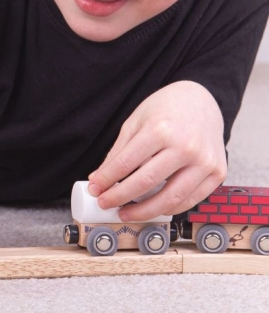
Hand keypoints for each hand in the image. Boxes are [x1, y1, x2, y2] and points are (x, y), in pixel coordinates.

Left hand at [87, 81, 226, 220]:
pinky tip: (153, 208)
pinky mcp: (218, 173)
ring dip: (144, 211)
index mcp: (161, 129)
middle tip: (106, 203)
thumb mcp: (136, 121)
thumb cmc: (166, 109)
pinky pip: (191, 200)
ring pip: (170, 199)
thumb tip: (99, 178)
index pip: (127, 163)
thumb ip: (119, 151)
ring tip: (127, 212)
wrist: (201, 100)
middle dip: (120, 197)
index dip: (107, 180)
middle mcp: (185, 147)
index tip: (95, 189)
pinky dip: (169, 208)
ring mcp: (204, 162)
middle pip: (146, 183)